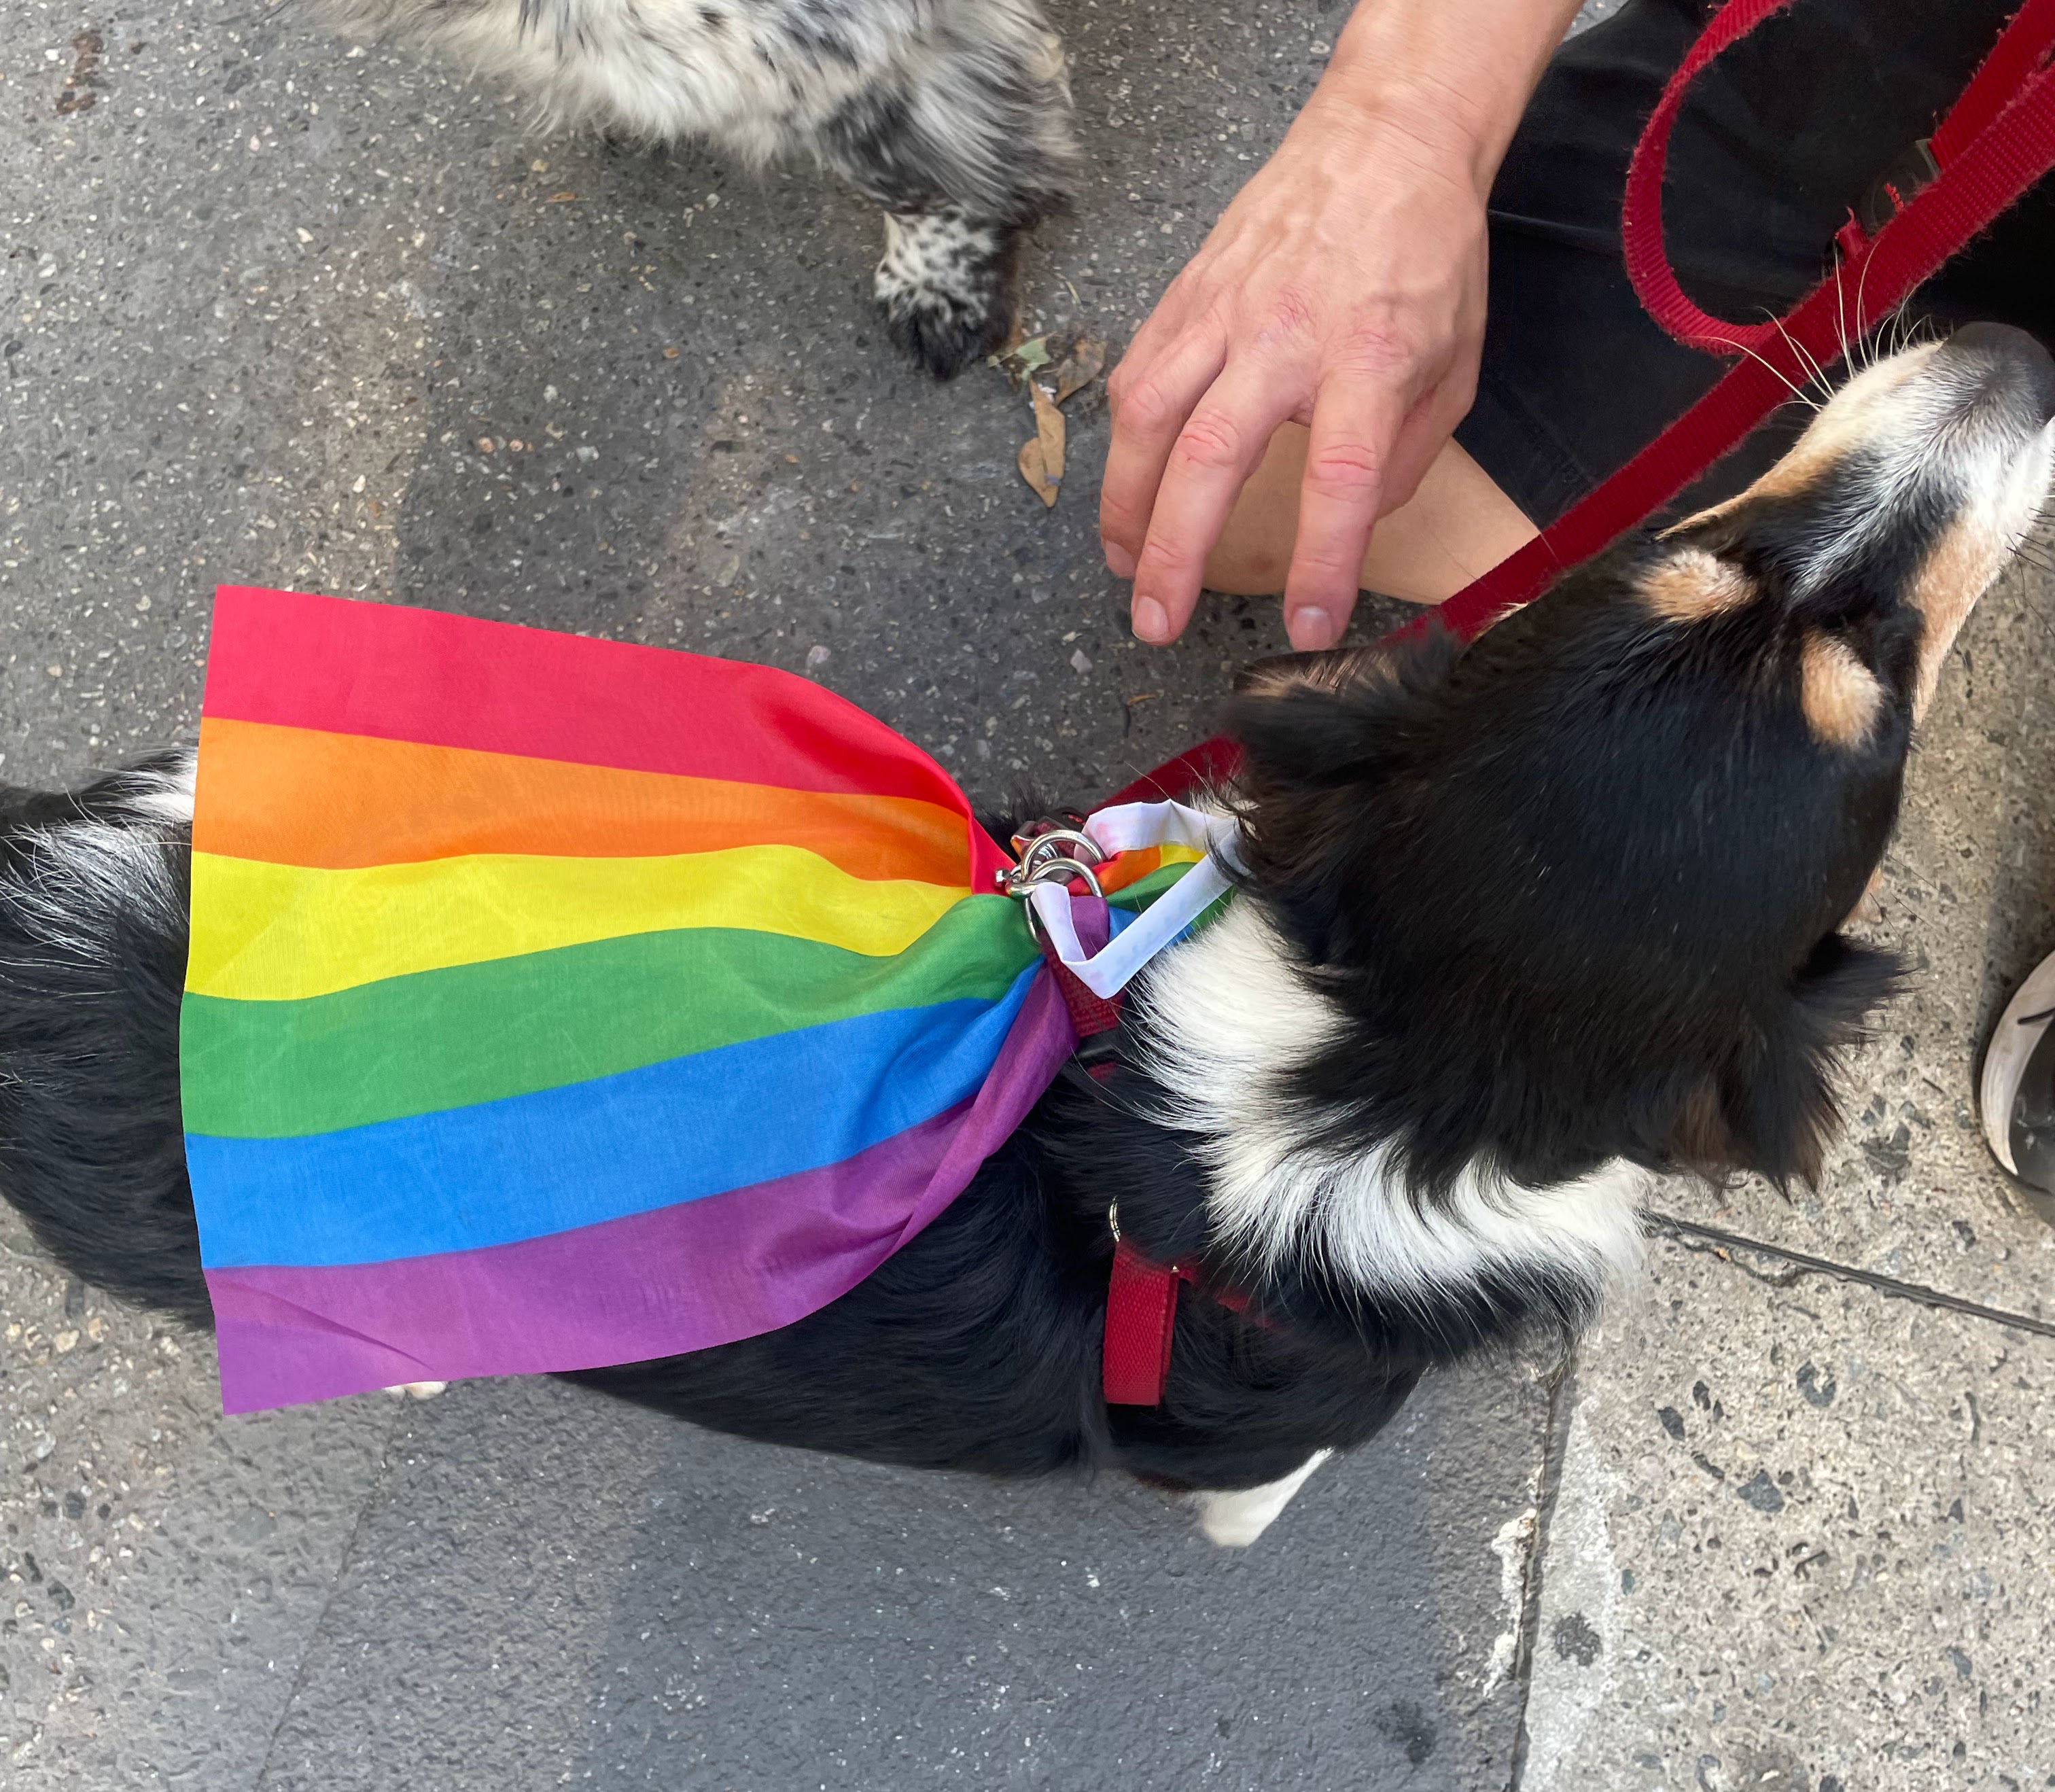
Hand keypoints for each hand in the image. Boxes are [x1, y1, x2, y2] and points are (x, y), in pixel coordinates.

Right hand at [1099, 0, 1581, 648]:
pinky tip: (1125, 491)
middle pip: (1212, 456)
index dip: (1321, 561)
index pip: (1341, 479)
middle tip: (1157, 622)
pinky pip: (1138, 376)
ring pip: (1148, 416)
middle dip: (1175, 552)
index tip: (1308, 626)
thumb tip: (1352, 523)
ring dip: (1124, 505)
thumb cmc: (1426, 255)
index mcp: (1371, 358)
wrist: (1385, 137)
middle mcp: (1287, 335)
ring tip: (1122, 568)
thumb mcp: (1457, 364)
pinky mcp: (1186, 294)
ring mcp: (1225, 310)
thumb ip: (1408, 456)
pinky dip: (1122, 444)